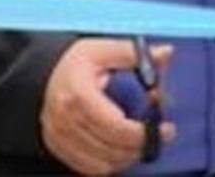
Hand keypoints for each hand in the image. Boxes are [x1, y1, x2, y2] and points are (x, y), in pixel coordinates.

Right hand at [40, 38, 175, 174]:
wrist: (48, 73)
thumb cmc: (80, 61)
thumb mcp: (105, 49)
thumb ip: (135, 55)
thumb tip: (166, 53)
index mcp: (78, 93)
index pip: (114, 125)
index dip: (142, 132)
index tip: (166, 128)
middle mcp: (64, 119)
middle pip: (110, 147)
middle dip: (141, 145)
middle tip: (161, 135)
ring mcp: (58, 136)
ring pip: (101, 163)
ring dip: (128, 156)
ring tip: (144, 141)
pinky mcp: (57, 147)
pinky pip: (88, 168)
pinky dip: (111, 163)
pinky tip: (125, 150)